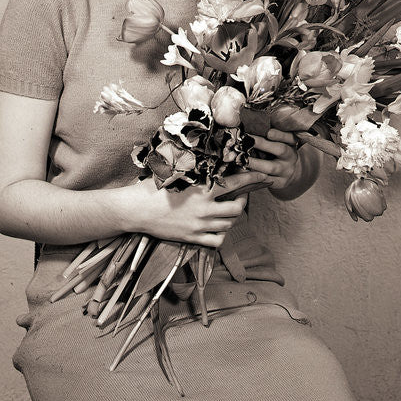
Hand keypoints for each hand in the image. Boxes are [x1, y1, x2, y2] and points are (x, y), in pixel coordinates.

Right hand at [129, 170, 266, 247]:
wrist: (137, 210)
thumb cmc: (154, 187)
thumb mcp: (177, 174)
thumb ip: (195, 170)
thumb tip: (208, 159)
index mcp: (202, 190)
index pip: (235, 183)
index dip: (252, 179)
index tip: (263, 176)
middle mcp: (204, 209)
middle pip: (238, 208)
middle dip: (243, 201)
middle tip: (241, 196)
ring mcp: (200, 225)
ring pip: (229, 224)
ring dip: (232, 216)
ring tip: (228, 209)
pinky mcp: (193, 238)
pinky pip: (217, 240)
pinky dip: (222, 234)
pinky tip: (217, 227)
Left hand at [247, 129, 299, 192]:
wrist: (289, 173)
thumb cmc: (278, 152)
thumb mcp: (280, 142)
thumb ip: (270, 134)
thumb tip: (251, 122)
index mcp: (291, 143)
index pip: (288, 137)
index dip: (279, 134)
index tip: (268, 131)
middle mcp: (291, 157)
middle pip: (281, 150)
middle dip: (263, 144)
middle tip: (248, 140)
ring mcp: (286, 171)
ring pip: (271, 167)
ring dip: (255, 162)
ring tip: (241, 158)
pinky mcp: (279, 183)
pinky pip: (265, 180)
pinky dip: (253, 175)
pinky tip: (242, 171)